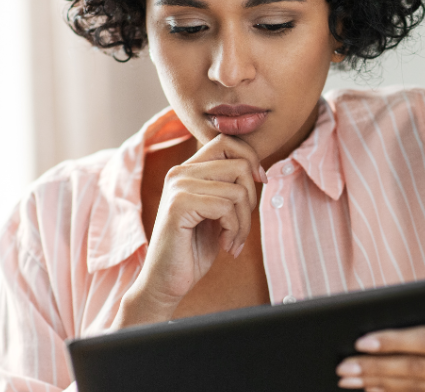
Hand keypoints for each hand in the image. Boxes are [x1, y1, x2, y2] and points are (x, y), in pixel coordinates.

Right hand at [116, 134, 265, 326]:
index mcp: (188, 170)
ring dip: (243, 223)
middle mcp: (180, 172)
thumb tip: (259, 170)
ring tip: (232, 241)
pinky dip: (234, 230)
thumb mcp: (217, 212)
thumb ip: (230, 187)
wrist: (166, 282)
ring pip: (237, 190)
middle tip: (240, 226)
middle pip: (240, 165)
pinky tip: (225, 246)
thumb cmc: (194, 249)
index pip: (227, 142)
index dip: (251, 160)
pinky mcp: (179, 205)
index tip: (259, 183)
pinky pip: (225, 207)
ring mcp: (178, 187)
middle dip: (251, 201)